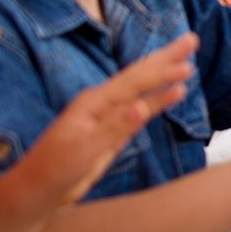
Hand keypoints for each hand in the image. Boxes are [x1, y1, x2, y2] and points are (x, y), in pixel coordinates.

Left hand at [16, 35, 197, 206]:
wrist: (38, 191)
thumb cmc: (55, 170)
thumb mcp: (85, 150)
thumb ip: (115, 128)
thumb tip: (141, 106)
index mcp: (94, 102)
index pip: (135, 82)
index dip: (162, 74)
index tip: (187, 67)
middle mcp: (102, 103)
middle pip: (140, 74)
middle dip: (166, 58)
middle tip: (192, 40)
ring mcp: (107, 116)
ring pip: (141, 88)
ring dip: (164, 73)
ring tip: (187, 60)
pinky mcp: (111, 131)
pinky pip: (139, 109)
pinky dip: (157, 98)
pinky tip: (169, 93)